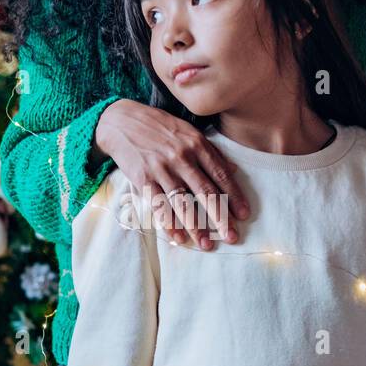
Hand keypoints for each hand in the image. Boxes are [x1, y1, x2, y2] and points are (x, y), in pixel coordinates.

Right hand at [94, 99, 250, 249]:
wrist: (121, 120)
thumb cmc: (158, 127)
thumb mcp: (188, 132)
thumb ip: (211, 151)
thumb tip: (234, 169)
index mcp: (196, 145)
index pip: (221, 175)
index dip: (234, 196)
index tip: (244, 214)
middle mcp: (182, 157)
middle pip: (206, 192)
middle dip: (221, 217)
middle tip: (232, 236)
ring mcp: (162, 169)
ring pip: (183, 203)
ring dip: (196, 226)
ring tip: (207, 245)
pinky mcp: (143, 178)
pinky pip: (158, 205)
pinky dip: (168, 223)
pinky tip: (178, 238)